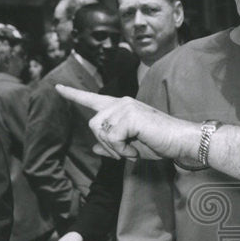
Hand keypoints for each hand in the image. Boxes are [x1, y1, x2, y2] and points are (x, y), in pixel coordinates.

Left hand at [54, 85, 179, 161]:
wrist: (181, 141)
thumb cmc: (160, 143)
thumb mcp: (131, 146)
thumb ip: (111, 145)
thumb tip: (94, 148)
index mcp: (121, 107)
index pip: (92, 99)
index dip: (73, 95)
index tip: (57, 88)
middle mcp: (121, 102)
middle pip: (93, 125)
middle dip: (106, 145)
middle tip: (125, 152)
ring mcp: (125, 107)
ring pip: (100, 132)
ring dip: (114, 148)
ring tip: (131, 150)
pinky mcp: (129, 115)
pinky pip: (112, 138)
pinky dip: (121, 150)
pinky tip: (134, 150)